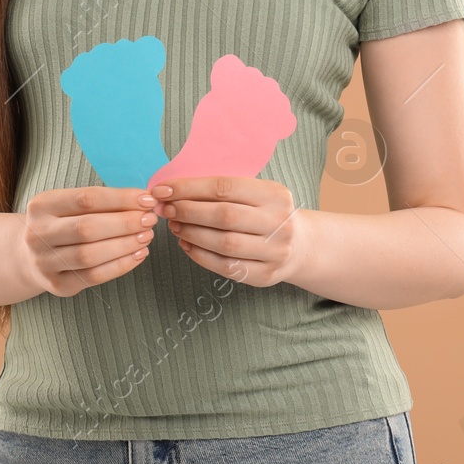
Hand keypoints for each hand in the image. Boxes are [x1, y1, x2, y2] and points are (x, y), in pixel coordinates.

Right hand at [16, 186, 157, 296]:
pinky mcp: (57, 285)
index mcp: (42, 205)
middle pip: (87, 228)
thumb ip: (100, 202)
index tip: (147, 199)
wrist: (29, 256)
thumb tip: (143, 200)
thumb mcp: (68, 205)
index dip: (120, 199)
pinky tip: (138, 254)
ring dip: (125, 245)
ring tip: (146, 236)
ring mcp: (45, 262)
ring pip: (90, 255)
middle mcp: (38, 234)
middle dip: (125, 223)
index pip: (86, 198)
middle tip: (149, 220)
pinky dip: (121, 265)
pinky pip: (94, 276)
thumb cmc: (61, 223)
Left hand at [151, 177, 303, 287]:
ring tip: (175, 226)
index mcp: (274, 194)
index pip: (225, 188)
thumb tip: (174, 190)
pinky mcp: (266, 275)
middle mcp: (278, 222)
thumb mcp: (255, 193)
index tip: (163, 189)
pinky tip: (186, 245)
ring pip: (224, 243)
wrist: (299, 245)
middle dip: (188, 211)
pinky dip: (200, 256)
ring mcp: (274, 251)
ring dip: (191, 234)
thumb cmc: (265, 213)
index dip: (189, 188)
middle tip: (167, 209)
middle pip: (224, 216)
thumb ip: (222, 190)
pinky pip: (226, 266)